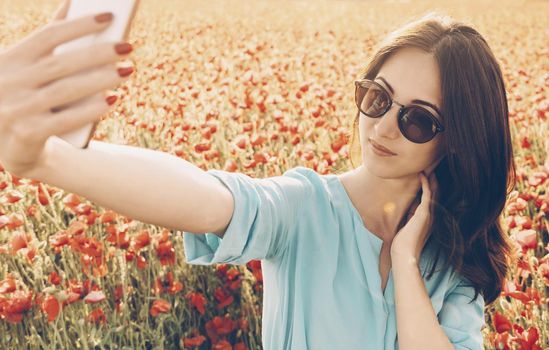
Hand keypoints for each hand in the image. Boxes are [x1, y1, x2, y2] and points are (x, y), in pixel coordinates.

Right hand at [0, 0, 132, 176]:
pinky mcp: (26, 135)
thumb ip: (45, 42)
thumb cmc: (24, 98)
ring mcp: (16, 109)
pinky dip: (91, 109)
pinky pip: (65, 120)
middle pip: (61, 63)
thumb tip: (73, 4)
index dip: (79, 25)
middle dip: (98, 53)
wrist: (8, 146)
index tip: (110, 16)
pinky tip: (113, 100)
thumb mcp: (25, 70)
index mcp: (9, 60)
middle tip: (128, 47)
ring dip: (101, 79)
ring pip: (66, 90)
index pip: (48, 36)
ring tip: (128, 70)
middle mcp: (8, 82)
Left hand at [390, 170, 438, 263]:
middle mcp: (430, 215)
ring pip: (433, 192)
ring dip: (431, 179)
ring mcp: (428, 214)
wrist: (404, 252)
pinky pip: (427, 195)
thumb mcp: (406, 225)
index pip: (430, 199)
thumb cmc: (403, 242)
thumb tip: (408, 206)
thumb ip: (409, 216)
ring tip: (429, 167)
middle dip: (433, 181)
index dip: (429, 186)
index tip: (426, 175)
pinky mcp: (424, 213)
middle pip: (435, 193)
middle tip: (431, 167)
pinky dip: (426, 184)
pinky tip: (423, 175)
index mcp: (426, 218)